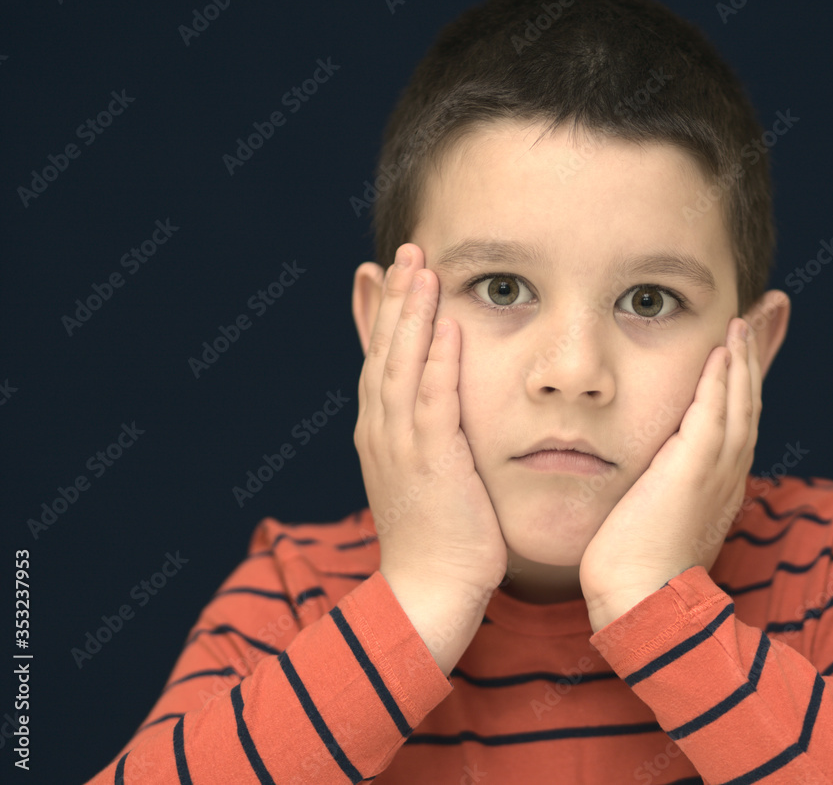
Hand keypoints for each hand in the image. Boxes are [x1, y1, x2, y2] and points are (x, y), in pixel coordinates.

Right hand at [354, 243, 508, 668]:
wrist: (427, 590)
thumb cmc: (434, 530)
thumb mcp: (418, 468)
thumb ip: (422, 426)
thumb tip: (429, 397)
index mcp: (378, 429)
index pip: (378, 356)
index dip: (384, 310)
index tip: (391, 267)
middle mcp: (381, 429)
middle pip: (385, 350)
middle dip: (396, 297)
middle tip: (408, 249)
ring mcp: (400, 444)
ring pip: (401, 366)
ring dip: (412, 315)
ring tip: (422, 267)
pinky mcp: (431, 462)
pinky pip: (433, 402)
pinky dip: (437, 361)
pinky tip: (447, 326)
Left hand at [580, 315, 761, 631]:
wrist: (642, 603)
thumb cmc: (639, 567)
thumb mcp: (659, 517)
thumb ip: (662, 487)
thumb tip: (652, 473)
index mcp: (720, 483)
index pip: (738, 418)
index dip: (744, 379)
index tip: (745, 342)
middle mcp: (728, 473)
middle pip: (749, 402)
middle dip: (756, 355)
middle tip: (763, 312)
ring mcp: (715, 472)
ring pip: (738, 402)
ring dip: (742, 358)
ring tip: (744, 318)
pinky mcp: (694, 470)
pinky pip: (713, 414)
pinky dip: (721, 380)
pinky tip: (722, 348)